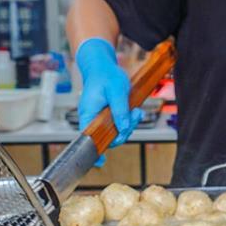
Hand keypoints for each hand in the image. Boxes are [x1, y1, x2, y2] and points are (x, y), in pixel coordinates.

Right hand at [76, 38, 142, 164]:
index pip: (88, 137)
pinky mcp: (107, 114)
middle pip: (108, 136)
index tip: (100, 161)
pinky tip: (135, 111)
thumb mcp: (116, 91)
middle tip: (135, 115)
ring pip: (116, 129)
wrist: (103, 65)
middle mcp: (92, 117)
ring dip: (129, 123)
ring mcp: (99, 117)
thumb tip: (123, 129)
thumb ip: (120, 111)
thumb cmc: (106, 75)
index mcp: (88, 113)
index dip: (94, 150)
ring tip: (136, 111)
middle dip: (124, 130)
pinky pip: (119, 122)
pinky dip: (128, 119)